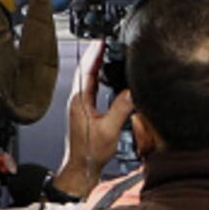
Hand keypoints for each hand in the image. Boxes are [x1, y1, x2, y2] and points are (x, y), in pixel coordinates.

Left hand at [56, 45, 132, 197]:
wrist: (81, 168)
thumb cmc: (90, 153)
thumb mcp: (109, 130)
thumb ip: (121, 109)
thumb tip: (131, 91)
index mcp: (80, 102)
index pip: (86, 71)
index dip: (94, 54)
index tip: (101, 41)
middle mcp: (77, 101)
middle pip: (84, 71)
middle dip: (94, 54)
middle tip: (104, 41)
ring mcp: (79, 106)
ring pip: (86, 78)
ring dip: (95, 64)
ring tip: (104, 52)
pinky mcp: (83, 111)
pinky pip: (90, 87)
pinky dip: (97, 76)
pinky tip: (104, 76)